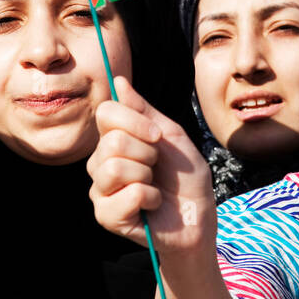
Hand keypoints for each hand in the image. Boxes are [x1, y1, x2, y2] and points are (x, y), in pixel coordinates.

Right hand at [88, 77, 216, 261]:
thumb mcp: (170, 136)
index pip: (106, 113)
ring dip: (146, 176)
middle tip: (157, 167)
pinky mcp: (106, 216)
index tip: (157, 136)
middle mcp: (100, 163)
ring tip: (154, 186)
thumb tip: (118, 80)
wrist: (198, 218)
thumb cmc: (185, 179)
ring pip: (113, 167)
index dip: (135, 121)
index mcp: (114, 140)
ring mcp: (100, 190)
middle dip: (146, 153)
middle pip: (112, 141)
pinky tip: (152, 205)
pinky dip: (150, 198)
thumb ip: (143, 111)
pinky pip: (128, 194)